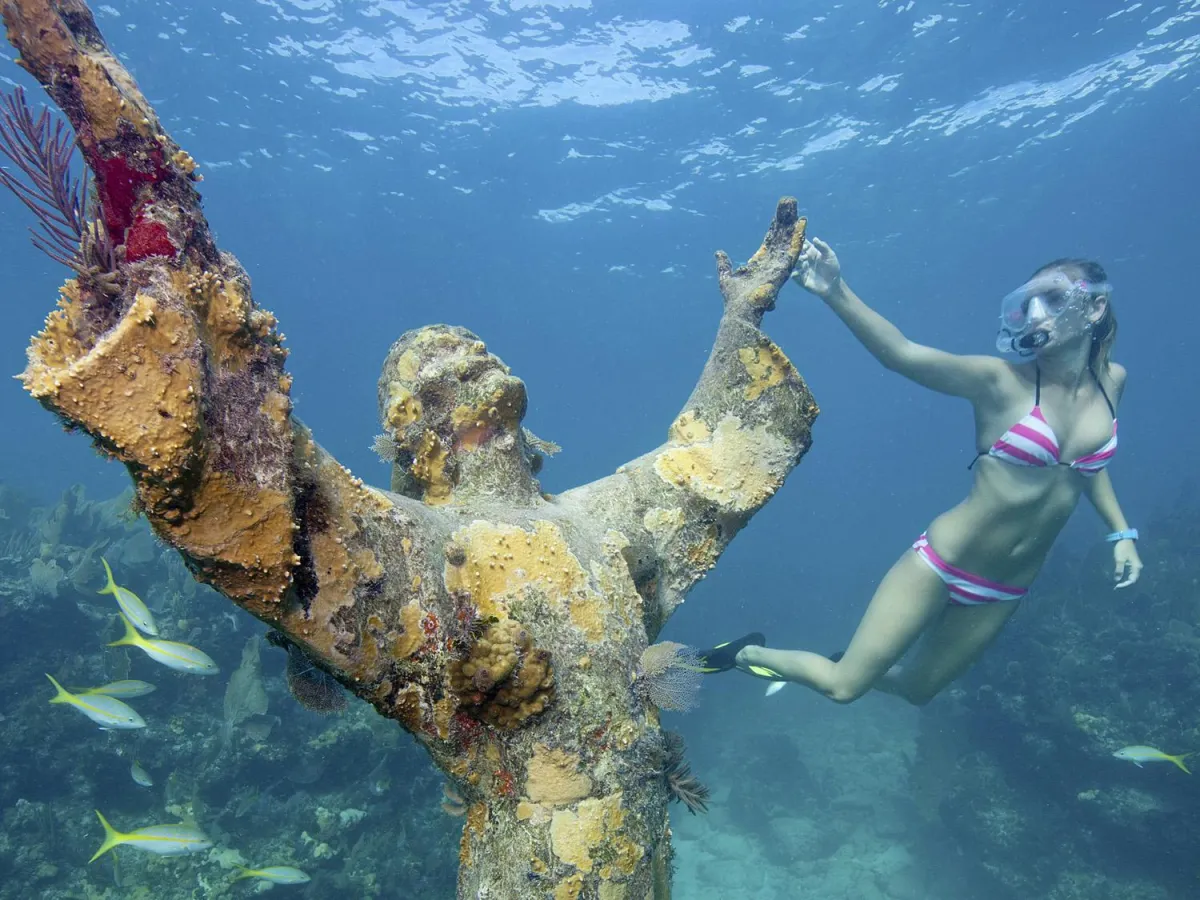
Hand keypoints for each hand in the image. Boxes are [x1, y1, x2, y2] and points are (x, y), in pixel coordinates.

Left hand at [714, 197, 806, 314]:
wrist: (740, 309)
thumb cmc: (734, 299)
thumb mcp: (726, 276)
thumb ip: (724, 263)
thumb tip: (719, 252)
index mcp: (761, 262)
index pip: (770, 240)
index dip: (775, 226)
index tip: (780, 213)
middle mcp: (772, 261)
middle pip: (781, 237)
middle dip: (785, 220)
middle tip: (790, 202)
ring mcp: (779, 264)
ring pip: (788, 240)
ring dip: (792, 225)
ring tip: (797, 209)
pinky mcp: (784, 269)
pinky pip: (793, 250)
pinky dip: (797, 237)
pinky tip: (802, 224)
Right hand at [791, 236, 841, 299]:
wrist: (833, 285)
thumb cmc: (832, 268)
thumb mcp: (830, 255)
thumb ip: (823, 247)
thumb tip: (814, 238)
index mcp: (812, 253)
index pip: (803, 245)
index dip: (799, 242)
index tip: (795, 238)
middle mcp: (805, 260)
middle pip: (796, 254)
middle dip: (793, 252)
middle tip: (791, 250)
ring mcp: (802, 269)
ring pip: (794, 264)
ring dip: (793, 262)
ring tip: (794, 261)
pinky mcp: (801, 279)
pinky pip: (795, 276)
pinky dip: (793, 274)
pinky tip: (795, 273)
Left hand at [1113, 539, 1142, 588]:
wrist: (1124, 538)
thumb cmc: (1122, 548)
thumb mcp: (1119, 559)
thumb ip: (1119, 570)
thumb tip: (1117, 580)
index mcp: (1136, 567)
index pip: (1132, 579)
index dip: (1125, 584)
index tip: (1117, 586)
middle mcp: (1137, 567)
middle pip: (1132, 578)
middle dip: (1125, 583)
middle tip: (1116, 586)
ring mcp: (1134, 565)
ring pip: (1130, 575)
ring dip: (1124, 579)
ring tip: (1117, 583)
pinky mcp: (1131, 563)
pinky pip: (1129, 571)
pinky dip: (1124, 575)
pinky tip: (1118, 577)